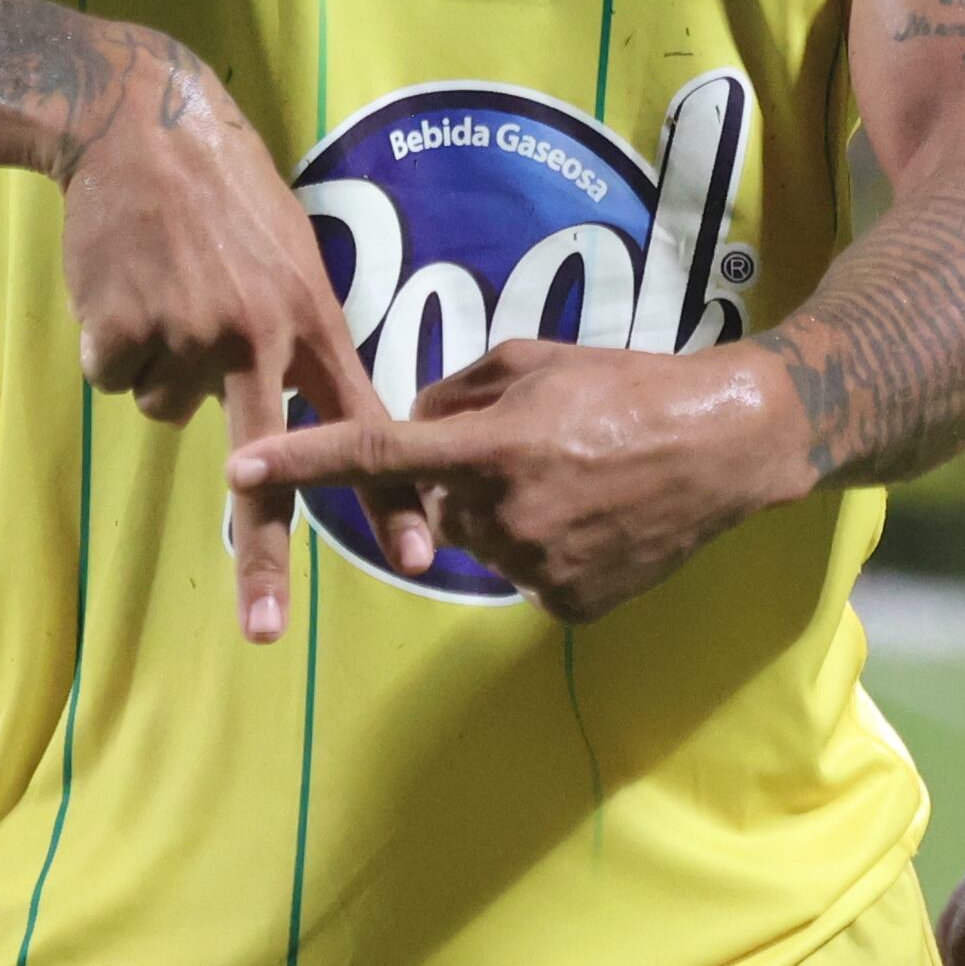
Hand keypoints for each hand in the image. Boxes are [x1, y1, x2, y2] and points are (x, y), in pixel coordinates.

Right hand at [47, 33, 434, 637]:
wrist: (142, 122)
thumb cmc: (225, 190)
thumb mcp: (289, 254)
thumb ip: (294, 336)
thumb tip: (286, 429)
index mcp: (310, 317)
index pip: (362, 424)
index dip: (389, 496)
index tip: (419, 557)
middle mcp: (257, 333)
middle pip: (267, 469)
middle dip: (265, 558)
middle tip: (267, 634)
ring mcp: (189, 331)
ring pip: (167, 407)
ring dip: (160, 364)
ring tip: (168, 287)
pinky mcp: (125, 326)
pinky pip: (116, 375)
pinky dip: (114, 341)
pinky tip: (125, 284)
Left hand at [223, 336, 804, 622]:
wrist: (725, 446)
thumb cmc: (627, 386)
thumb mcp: (535, 359)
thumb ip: (456, 392)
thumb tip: (408, 424)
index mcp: (492, 446)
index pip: (375, 457)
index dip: (302, 462)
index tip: (239, 469)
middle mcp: (506, 515)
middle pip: (434, 507)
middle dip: (457, 481)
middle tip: (527, 448)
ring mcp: (537, 569)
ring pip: (477, 543)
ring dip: (501, 514)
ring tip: (572, 479)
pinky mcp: (566, 606)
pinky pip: (521, 575)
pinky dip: (542, 547)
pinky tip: (590, 517)